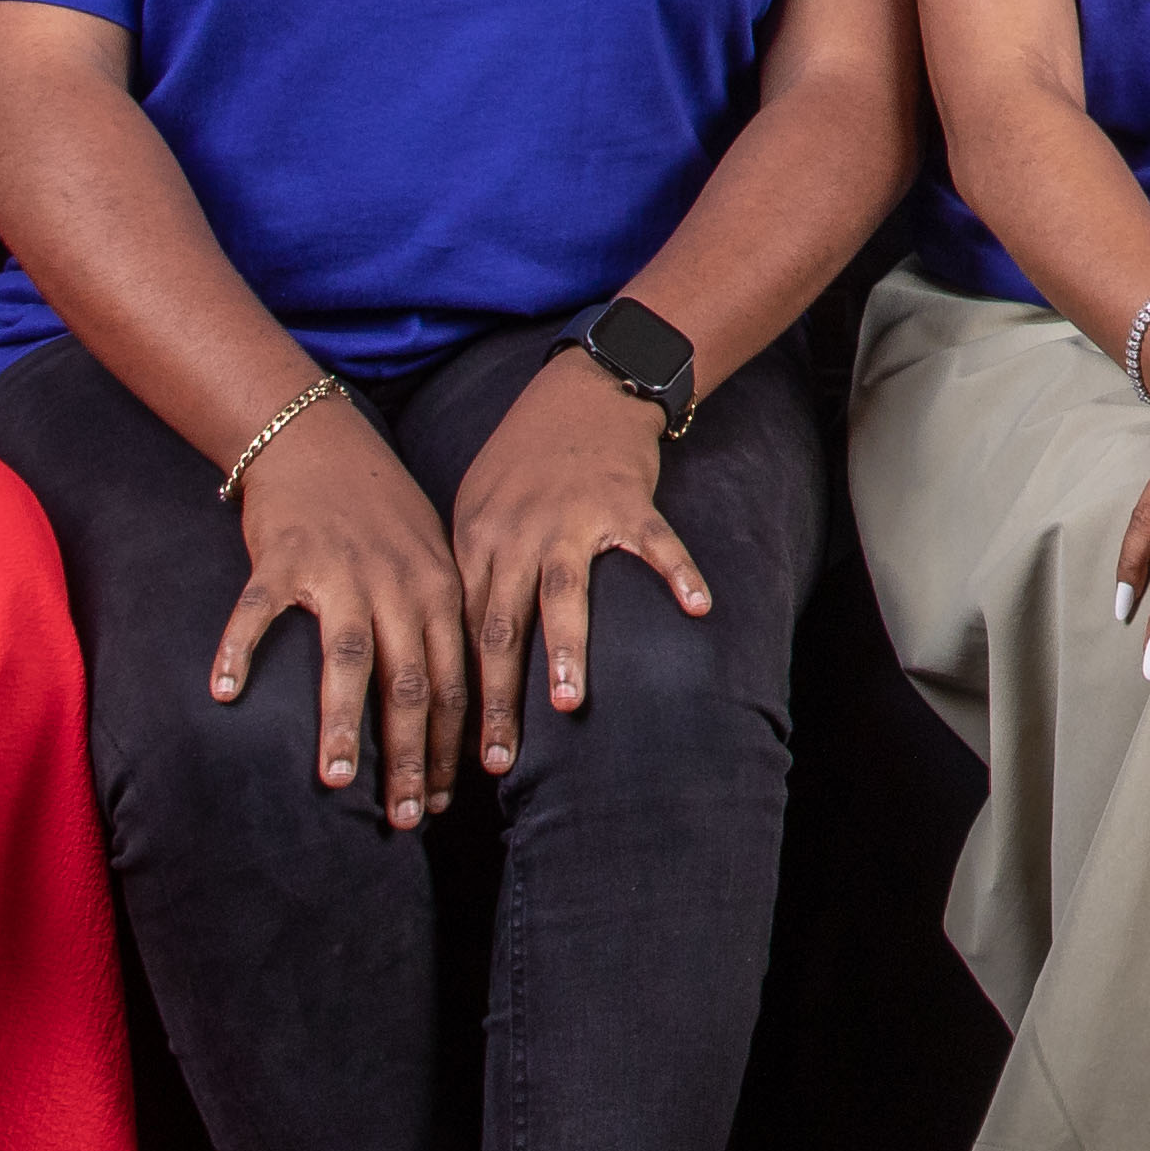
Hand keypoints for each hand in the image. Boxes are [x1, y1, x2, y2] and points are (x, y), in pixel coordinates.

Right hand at [210, 396, 469, 829]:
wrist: (320, 442)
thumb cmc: (379, 516)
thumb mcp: (431, 562)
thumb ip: (441, 626)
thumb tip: (456, 712)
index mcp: (439, 590)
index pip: (455, 680)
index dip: (452, 745)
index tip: (445, 801)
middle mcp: (397, 583)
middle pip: (410, 681)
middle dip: (411, 756)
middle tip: (404, 817)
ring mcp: (339, 570)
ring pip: (348, 656)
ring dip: (342, 722)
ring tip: (335, 780)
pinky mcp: (283, 556)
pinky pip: (260, 610)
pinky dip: (240, 649)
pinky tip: (223, 693)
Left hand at [448, 346, 711, 778]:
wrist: (580, 391)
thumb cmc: (525, 461)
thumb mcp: (477, 510)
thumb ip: (472, 574)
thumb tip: (453, 653)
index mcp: (476, 542)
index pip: (459, 633)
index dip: (456, 697)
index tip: (454, 756)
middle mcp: (517, 533)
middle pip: (500, 626)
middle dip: (496, 697)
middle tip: (497, 758)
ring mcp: (573, 517)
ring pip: (563, 591)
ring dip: (564, 649)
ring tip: (566, 702)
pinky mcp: (626, 500)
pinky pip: (654, 543)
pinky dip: (676, 573)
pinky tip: (697, 608)